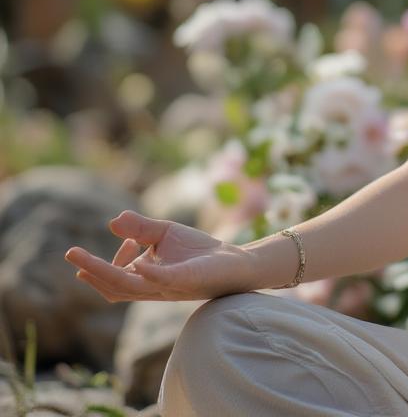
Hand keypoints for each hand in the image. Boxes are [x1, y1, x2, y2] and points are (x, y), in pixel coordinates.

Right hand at [65, 210, 259, 302]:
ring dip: (106, 273)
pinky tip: (140, 262)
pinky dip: (150, 273)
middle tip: (70, 254)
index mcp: (145, 278)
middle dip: (91, 271)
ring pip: (129, 287)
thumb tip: (113, 221)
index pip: (114, 279)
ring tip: (84, 264)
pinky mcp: (186, 280)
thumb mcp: (166, 233)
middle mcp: (152, 286)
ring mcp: (168, 286)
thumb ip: (140, 228)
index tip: (108, 247)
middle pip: (113, 285)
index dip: (101, 266)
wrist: (235, 262)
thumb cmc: (199, 251)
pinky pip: (164, 280)